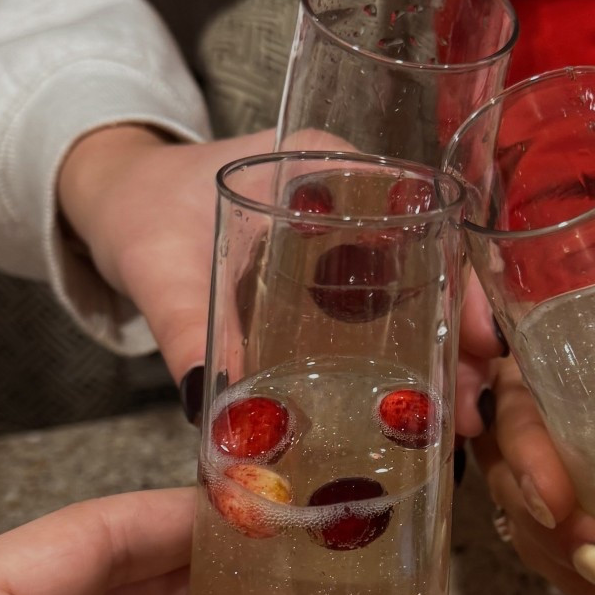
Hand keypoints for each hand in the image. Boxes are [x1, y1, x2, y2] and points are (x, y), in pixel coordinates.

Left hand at [59, 125, 497, 437]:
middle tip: (470, 409)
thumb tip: (210, 410)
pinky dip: (400, 366)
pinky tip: (411, 419)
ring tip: (455, 428)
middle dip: (463, 339)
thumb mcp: (159, 264)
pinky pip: (379, 324)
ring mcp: (345, 245)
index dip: (465, 280)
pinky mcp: (327, 287)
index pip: (425, 215)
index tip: (484, 340)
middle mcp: (352, 200)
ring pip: (416, 302)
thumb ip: (186, 327)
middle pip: (436, 268)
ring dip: (438, 361)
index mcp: (326, 166)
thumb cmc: (138, 208)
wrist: (110, 200)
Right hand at [468, 308, 594, 594]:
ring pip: (550, 554)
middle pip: (524, 511)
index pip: (511, 426)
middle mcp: (515, 444)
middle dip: (573, 550)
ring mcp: (531, 492)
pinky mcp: (561, 527)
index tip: (556, 502)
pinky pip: (579, 570)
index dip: (529, 466)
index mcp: (526, 381)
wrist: (577, 336)